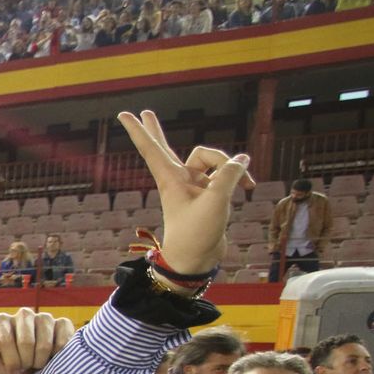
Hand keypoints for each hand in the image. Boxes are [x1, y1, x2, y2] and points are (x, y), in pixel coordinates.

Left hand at [0, 307, 75, 373]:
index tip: (12, 369)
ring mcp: (44, 317)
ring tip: (37, 364)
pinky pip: (62, 343)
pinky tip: (51, 358)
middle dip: (25, 362)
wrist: (33, 372)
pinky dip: (57, 357)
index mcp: (1, 320)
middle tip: (26, 367)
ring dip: (40, 362)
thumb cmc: (10, 365)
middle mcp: (23, 314)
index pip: (4, 340)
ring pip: (45, 344)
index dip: (10, 361)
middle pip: (26, 342)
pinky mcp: (63, 323)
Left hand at [118, 110, 252, 274]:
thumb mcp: (216, 200)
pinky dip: (237, 178)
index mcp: (170, 179)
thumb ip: (229, 175)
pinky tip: (249, 187)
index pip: (151, 148)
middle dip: (156, 130)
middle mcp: (178, 179)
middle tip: (145, 113)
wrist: (197, 260)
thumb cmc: (197, 233)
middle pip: (165, 148)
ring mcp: (192, 186)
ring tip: (246, 185)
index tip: (124, 114)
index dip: (138, 130)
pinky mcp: (207, 194)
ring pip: (213, 161)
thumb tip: (242, 159)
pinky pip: (224, 175)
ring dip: (230, 168)